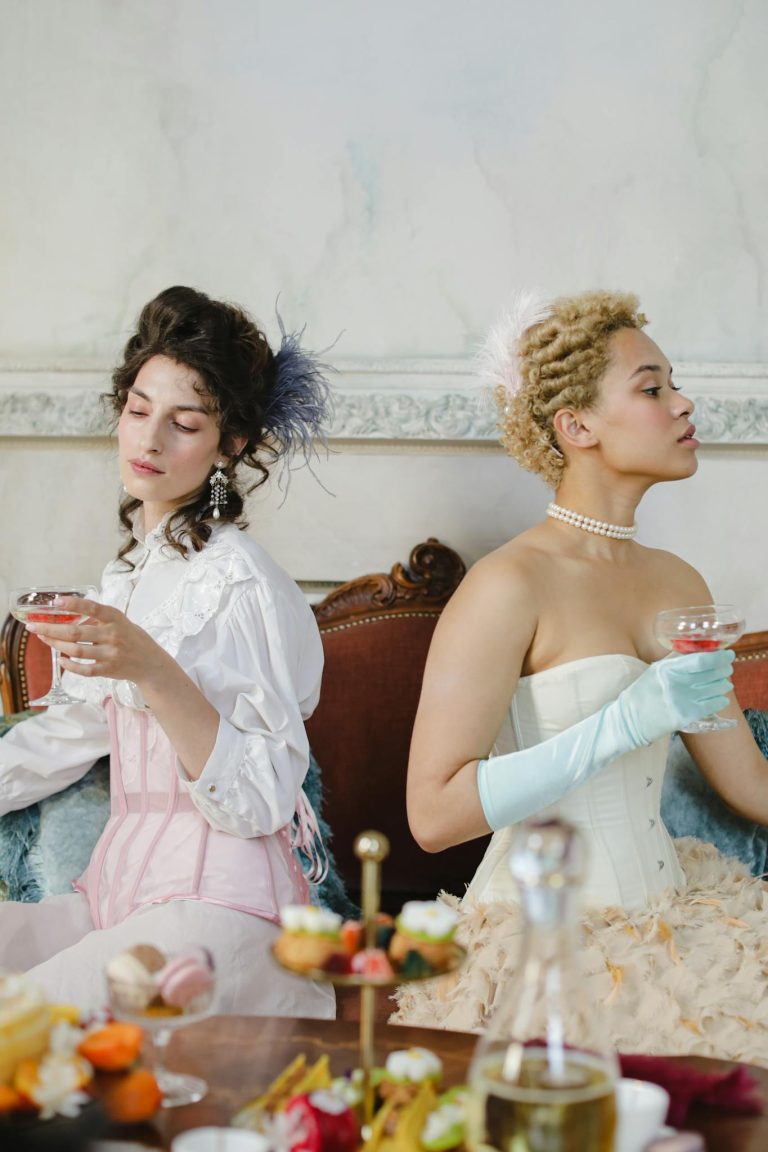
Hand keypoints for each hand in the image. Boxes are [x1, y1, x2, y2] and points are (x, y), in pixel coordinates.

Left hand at [25, 595, 168, 687]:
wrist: (151, 662)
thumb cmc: (131, 637)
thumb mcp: (120, 621)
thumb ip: (98, 618)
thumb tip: (65, 614)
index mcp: (115, 618)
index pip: (92, 608)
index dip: (73, 604)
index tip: (55, 602)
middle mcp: (113, 635)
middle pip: (75, 632)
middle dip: (50, 629)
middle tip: (33, 626)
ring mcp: (111, 654)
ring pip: (76, 650)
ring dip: (56, 645)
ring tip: (44, 639)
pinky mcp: (108, 669)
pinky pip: (84, 669)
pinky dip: (70, 666)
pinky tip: (61, 660)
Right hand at [618, 649, 734, 746]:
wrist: (630, 719)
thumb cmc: (643, 693)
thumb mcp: (655, 671)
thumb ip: (675, 660)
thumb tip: (697, 650)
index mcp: (667, 669)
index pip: (701, 660)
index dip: (719, 657)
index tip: (728, 654)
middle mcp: (675, 684)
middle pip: (711, 674)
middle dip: (724, 670)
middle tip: (727, 669)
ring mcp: (681, 701)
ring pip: (714, 689)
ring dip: (723, 685)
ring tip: (724, 684)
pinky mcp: (685, 716)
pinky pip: (711, 706)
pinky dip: (720, 701)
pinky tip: (722, 699)